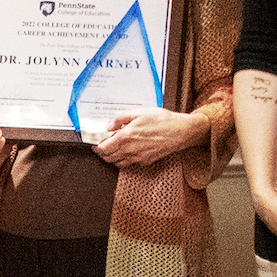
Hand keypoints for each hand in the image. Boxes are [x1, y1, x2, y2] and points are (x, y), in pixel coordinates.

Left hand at [89, 107, 207, 169]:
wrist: (181, 131)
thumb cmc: (162, 120)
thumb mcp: (140, 112)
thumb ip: (121, 118)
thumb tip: (108, 125)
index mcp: (126, 136)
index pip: (103, 148)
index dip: (97, 146)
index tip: (96, 142)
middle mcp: (129, 150)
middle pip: (107, 157)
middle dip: (103, 152)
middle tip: (104, 144)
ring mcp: (137, 158)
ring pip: (116, 163)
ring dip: (112, 156)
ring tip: (116, 147)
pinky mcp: (144, 162)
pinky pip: (128, 164)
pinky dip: (123, 159)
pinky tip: (128, 151)